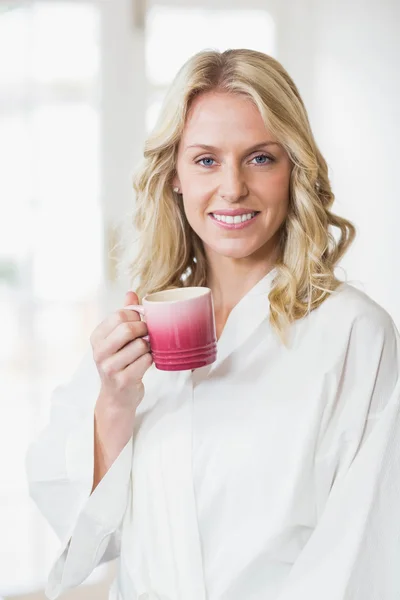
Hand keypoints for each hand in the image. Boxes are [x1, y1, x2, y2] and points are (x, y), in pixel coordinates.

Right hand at [90, 291, 152, 412]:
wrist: (116, 398)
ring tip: (145, 351)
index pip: (120, 314)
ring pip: (140, 345)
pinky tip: (145, 363)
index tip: (141, 322)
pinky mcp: (124, 380)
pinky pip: (146, 360)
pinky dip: (151, 359)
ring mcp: (110, 368)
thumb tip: (130, 293)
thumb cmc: (119, 363)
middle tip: (148, 335)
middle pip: (129, 328)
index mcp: (96, 337)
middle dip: (144, 329)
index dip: (136, 316)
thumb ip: (123, 315)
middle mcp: (99, 352)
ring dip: (149, 347)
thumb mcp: (116, 339)